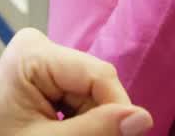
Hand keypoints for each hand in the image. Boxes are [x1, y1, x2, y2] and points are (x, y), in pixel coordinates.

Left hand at [0, 28, 153, 135]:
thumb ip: (96, 130)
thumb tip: (141, 119)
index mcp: (32, 53)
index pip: (99, 76)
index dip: (119, 111)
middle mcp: (38, 47)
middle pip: (96, 86)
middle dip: (101, 121)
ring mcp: (41, 61)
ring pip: (92, 96)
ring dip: (91, 125)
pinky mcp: (44, 78)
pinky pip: (79, 100)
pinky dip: (80, 124)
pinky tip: (62, 134)